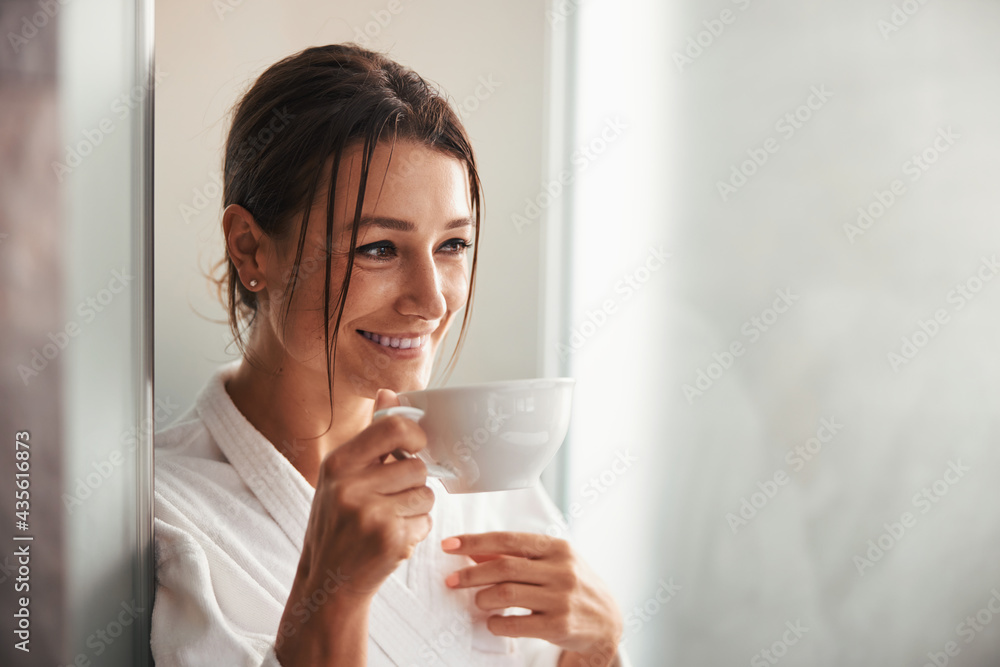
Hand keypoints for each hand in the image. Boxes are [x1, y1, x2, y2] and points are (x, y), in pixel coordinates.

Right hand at [297, 388, 433, 597]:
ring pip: (426, 494)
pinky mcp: (389, 539)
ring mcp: (370, 514)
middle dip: (414, 483)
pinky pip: (426, 522)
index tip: (416, 448)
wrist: (329, 582)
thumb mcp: (342, 476)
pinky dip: (416, 531)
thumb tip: (388, 392)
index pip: (393, 428)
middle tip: (392, 500)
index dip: (415, 436)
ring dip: (416, 508)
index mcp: (338, 464)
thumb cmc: (339, 523)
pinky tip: (391, 540)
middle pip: (417, 466)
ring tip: (389, 520)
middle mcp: (350, 486)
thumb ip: (370, 437)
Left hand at [442, 532, 623, 666]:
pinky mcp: (559, 625)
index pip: (508, 540)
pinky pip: (516, 624)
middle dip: (470, 574)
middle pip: (504, 567)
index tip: (450, 545)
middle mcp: (561, 570)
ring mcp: (561, 598)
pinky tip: (493, 622)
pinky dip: (496, 624)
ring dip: (483, 598)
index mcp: (557, 548)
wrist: (607, 622)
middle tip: (451, 580)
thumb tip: (474, 550)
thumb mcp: (551, 563)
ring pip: (506, 594)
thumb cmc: (573, 586)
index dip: (475, 541)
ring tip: (478, 601)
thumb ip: (516, 556)